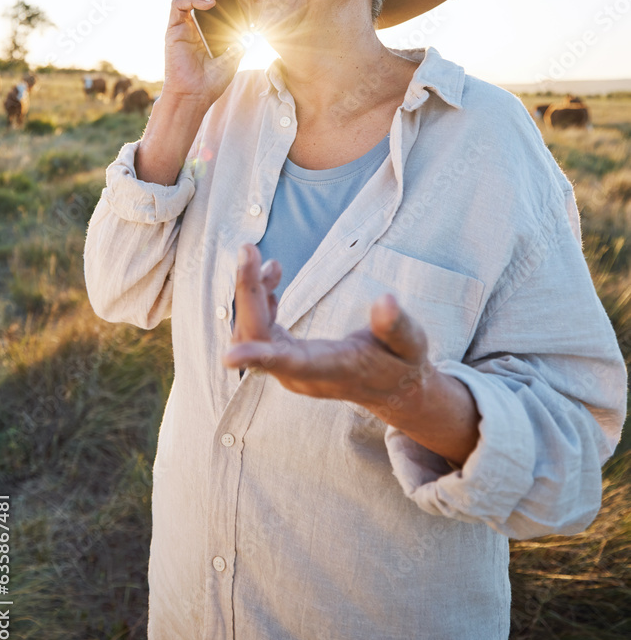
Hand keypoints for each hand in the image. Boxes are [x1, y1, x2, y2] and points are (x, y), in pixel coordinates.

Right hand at [164, 0, 243, 108]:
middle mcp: (192, 25)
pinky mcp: (172, 30)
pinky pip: (178, 5)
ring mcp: (181, 27)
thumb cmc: (211, 81)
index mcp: (205, 30)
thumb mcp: (233, 58)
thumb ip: (239, 41)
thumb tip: (249, 30)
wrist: (194, 96)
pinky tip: (208, 2)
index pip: (210, 0)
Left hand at [224, 244, 479, 464]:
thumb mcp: (412, 344)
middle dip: (247, 292)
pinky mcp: (285, 356)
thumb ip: (397, 326)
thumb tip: (386, 300)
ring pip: (251, 331)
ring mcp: (288, 367)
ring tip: (270, 262)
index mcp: (330, 369)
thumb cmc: (402, 364)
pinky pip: (258, 329)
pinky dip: (258, 300)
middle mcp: (300, 373)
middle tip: (248, 249)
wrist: (394, 389)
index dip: (258, 357)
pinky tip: (271, 280)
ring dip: (251, 292)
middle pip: (257, 336)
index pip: (289, 364)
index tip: (227, 357)